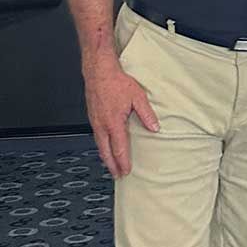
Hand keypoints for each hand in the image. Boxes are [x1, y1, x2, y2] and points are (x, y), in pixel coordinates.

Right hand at [84, 58, 158, 178]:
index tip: (126, 171)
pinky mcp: (92, 116)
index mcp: (113, 123)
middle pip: (106, 151)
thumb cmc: (117, 82)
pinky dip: (101, 145)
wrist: (99, 71)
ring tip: (111, 165)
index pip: (119, 148)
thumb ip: (146, 114)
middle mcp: (102, 125)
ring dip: (105, 156)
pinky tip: (105, 145)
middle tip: (117, 175)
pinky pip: (97, 136)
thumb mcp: (137, 96)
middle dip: (112, 165)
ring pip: (99, 145)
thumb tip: (154, 128)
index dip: (123, 161)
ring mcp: (95, 121)